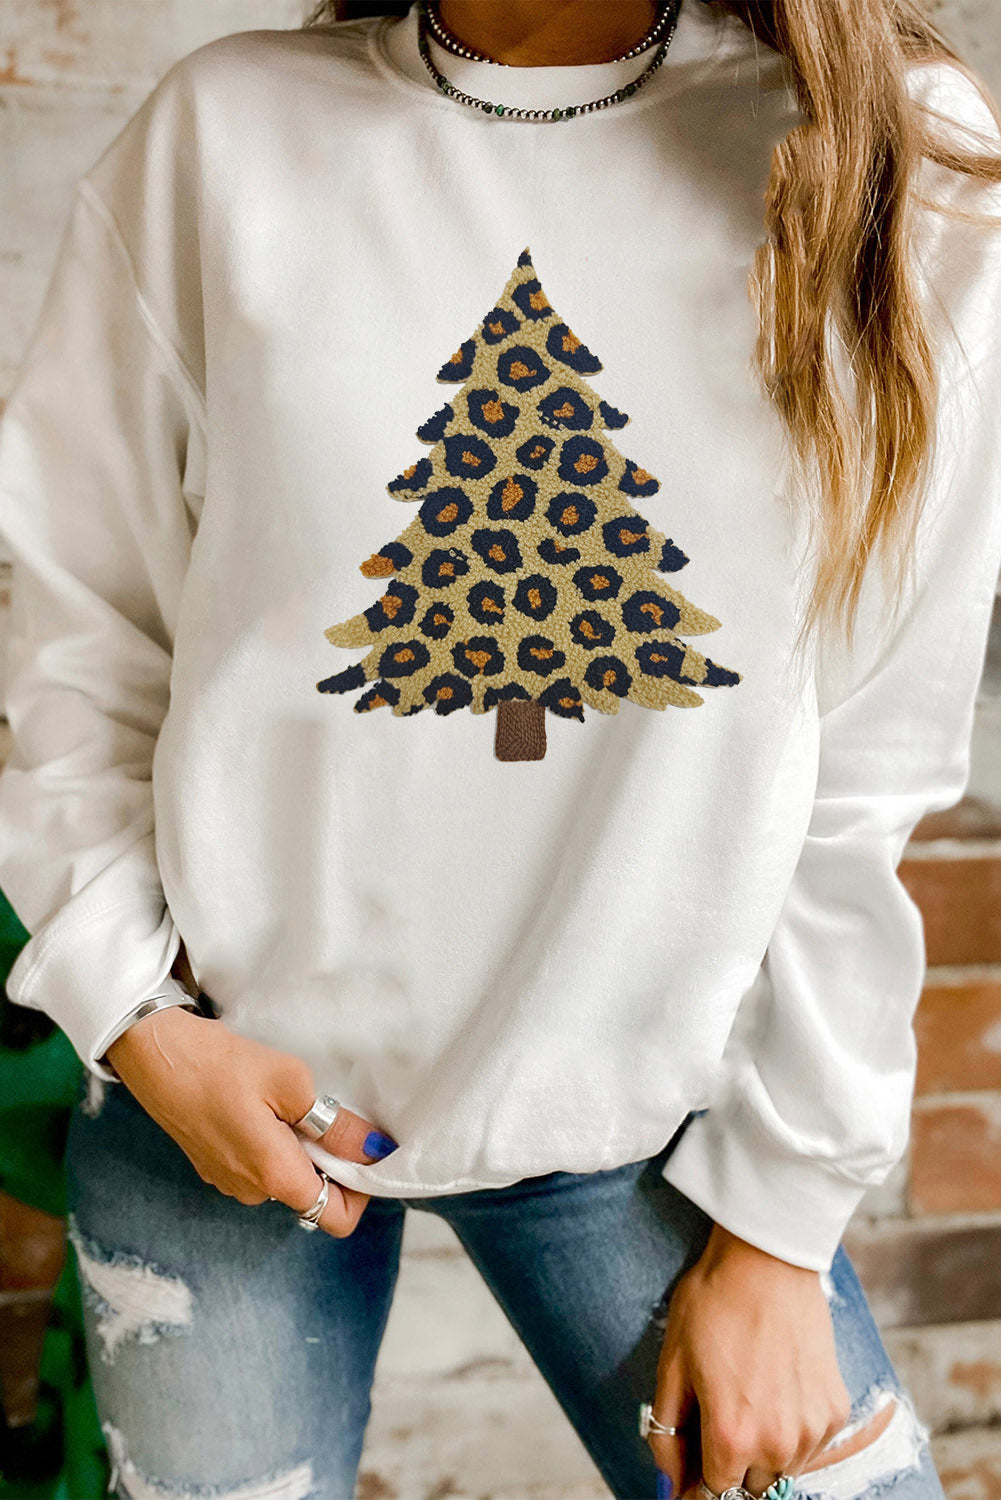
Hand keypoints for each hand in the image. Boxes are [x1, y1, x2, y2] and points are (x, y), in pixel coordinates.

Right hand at [106, 1003, 394, 1237]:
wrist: (156, 1054)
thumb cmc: (224, 1065)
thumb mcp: (292, 1084)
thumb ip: (336, 1126)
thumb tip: (374, 1151)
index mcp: (274, 1176)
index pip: (336, 1217)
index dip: (361, 1190)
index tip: (364, 1150)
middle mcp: (251, 1191)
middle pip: (312, 1195)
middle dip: (330, 1161)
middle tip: (327, 1112)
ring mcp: (228, 1181)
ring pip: (285, 1177)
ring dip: (300, 1149)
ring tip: (289, 1103)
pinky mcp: (213, 1165)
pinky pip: (259, 1167)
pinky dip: (274, 1144)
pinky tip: (263, 1106)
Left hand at [645, 1223, 851, 1498]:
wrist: (768, 1260)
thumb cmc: (714, 1303)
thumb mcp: (672, 1365)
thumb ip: (667, 1433)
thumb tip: (668, 1485)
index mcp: (732, 1438)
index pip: (712, 1494)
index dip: (696, 1481)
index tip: (692, 1463)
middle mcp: (779, 1445)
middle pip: (749, 1488)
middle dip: (729, 1465)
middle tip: (717, 1418)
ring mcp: (812, 1430)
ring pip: (782, 1470)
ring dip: (762, 1452)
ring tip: (746, 1397)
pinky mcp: (836, 1411)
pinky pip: (809, 1444)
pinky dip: (791, 1432)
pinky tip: (774, 1389)